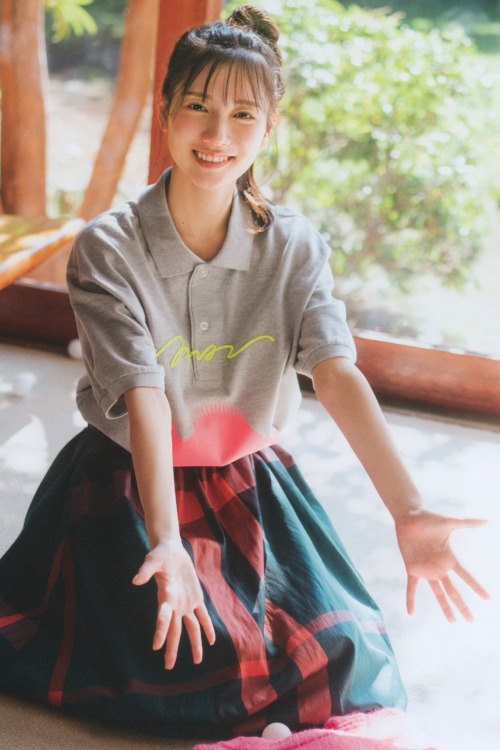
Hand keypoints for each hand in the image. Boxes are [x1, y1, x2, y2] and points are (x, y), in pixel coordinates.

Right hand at [132, 538, 214, 668]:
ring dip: (195, 643)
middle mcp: (175, 605)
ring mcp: (186, 603)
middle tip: (168, 667)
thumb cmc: (160, 555)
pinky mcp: (196, 597)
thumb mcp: (153, 559)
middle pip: (174, 630)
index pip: (162, 617)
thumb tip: (136, 580)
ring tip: (198, 661)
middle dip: (172, 648)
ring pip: (191, 627)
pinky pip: (203, 615)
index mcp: (165, 597)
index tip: (156, 647)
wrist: (171, 550)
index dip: (159, 631)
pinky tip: (211, 640)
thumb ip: (145, 570)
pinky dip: (207, 627)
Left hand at [395, 509, 488, 621]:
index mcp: (449, 558)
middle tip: (471, 620)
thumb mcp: (449, 523)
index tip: (488, 598)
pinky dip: (410, 599)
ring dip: (444, 607)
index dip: (476, 587)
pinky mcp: (412, 569)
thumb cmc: (429, 518)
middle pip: (453, 591)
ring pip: (438, 593)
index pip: (466, 576)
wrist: (409, 517)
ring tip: (452, 621)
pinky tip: (410, 612)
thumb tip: (487, 520)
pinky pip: (411, 587)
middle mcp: (439, 567)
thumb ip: (467, 523)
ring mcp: (426, 570)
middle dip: (462, 606)